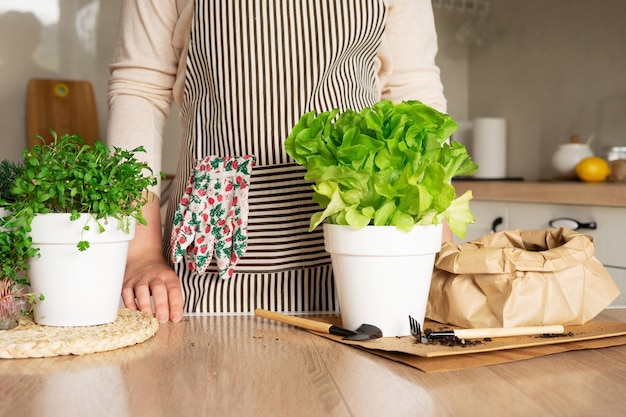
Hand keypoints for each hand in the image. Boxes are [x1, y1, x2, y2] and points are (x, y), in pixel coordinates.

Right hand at [124, 194, 183, 322]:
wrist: (143, 256)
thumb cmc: (160, 273)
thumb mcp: (170, 280)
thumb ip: (173, 297)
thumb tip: (175, 318)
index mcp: (168, 276)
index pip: (174, 290)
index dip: (176, 304)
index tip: (176, 318)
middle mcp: (154, 276)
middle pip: (158, 289)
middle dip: (161, 305)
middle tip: (163, 319)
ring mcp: (140, 279)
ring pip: (142, 291)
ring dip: (145, 305)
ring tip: (149, 318)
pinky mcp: (127, 283)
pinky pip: (126, 293)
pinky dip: (129, 304)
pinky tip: (134, 314)